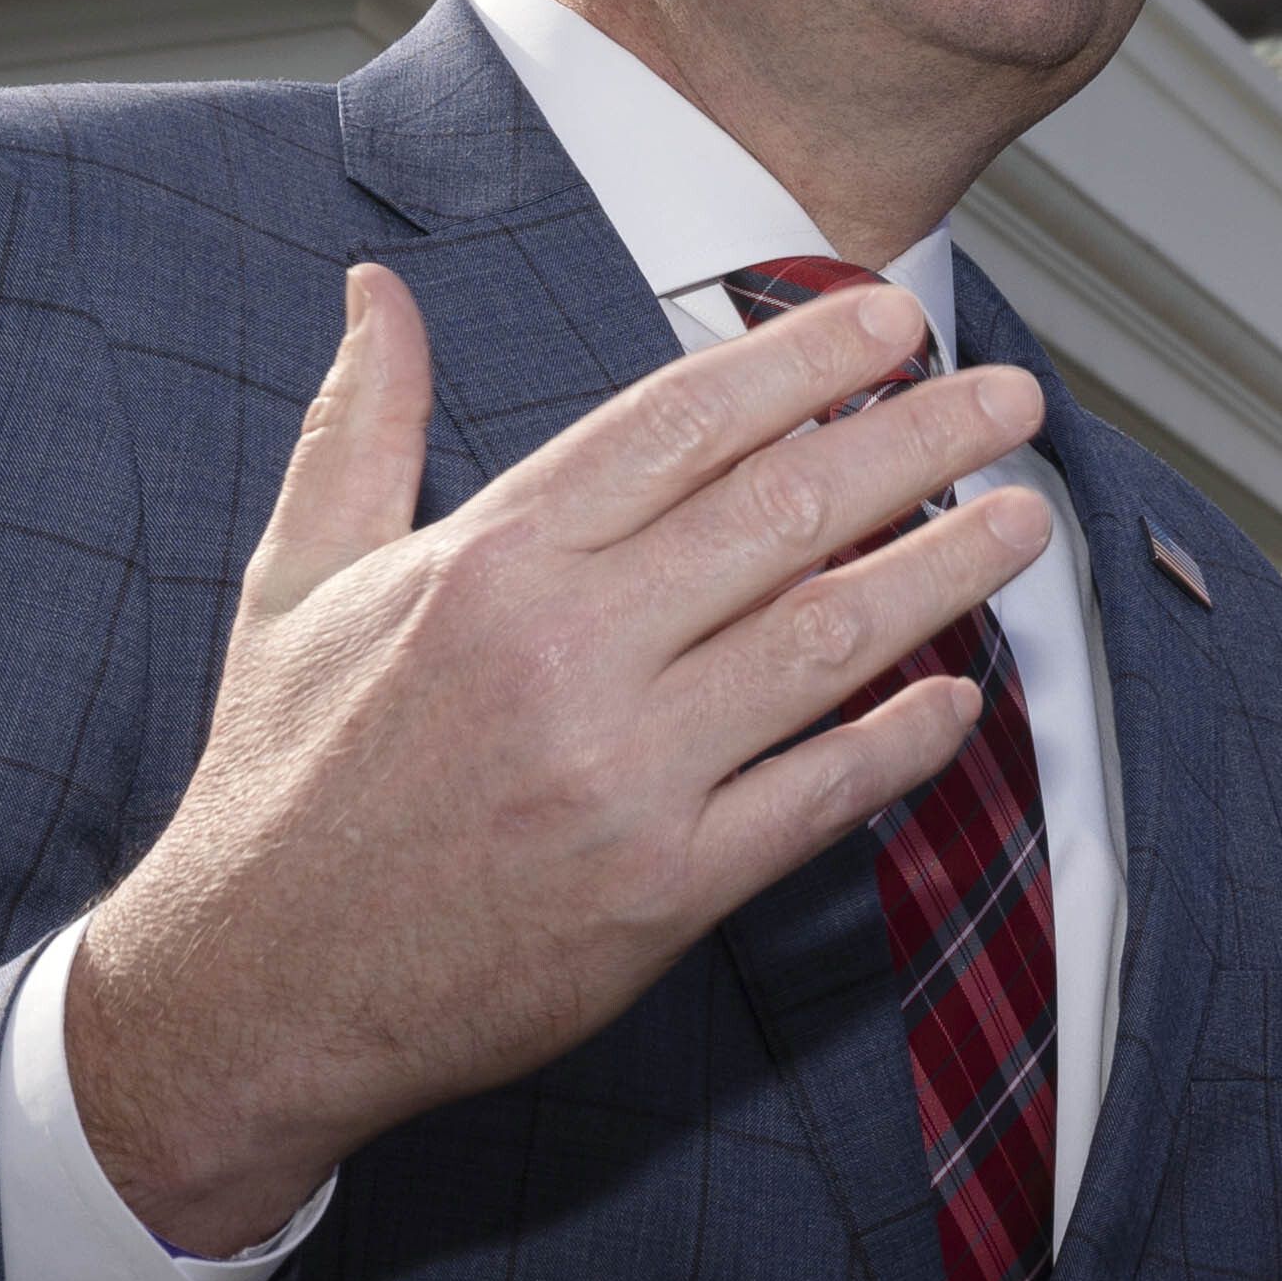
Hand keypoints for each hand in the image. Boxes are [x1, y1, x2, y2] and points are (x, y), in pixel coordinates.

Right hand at [72, 262, 1047, 1251]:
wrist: (257, 990)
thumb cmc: (287, 778)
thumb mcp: (298, 580)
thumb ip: (360, 425)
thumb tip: (377, 289)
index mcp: (491, 559)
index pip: (685, 422)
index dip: (807, 358)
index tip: (896, 320)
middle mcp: (567, 651)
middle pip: (785, 510)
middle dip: (919, 441)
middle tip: (1009, 399)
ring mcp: (624, 773)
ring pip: (826, 641)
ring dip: (944, 573)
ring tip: (1023, 520)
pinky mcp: (662, 889)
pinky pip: (818, 795)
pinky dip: (903, 742)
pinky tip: (962, 696)